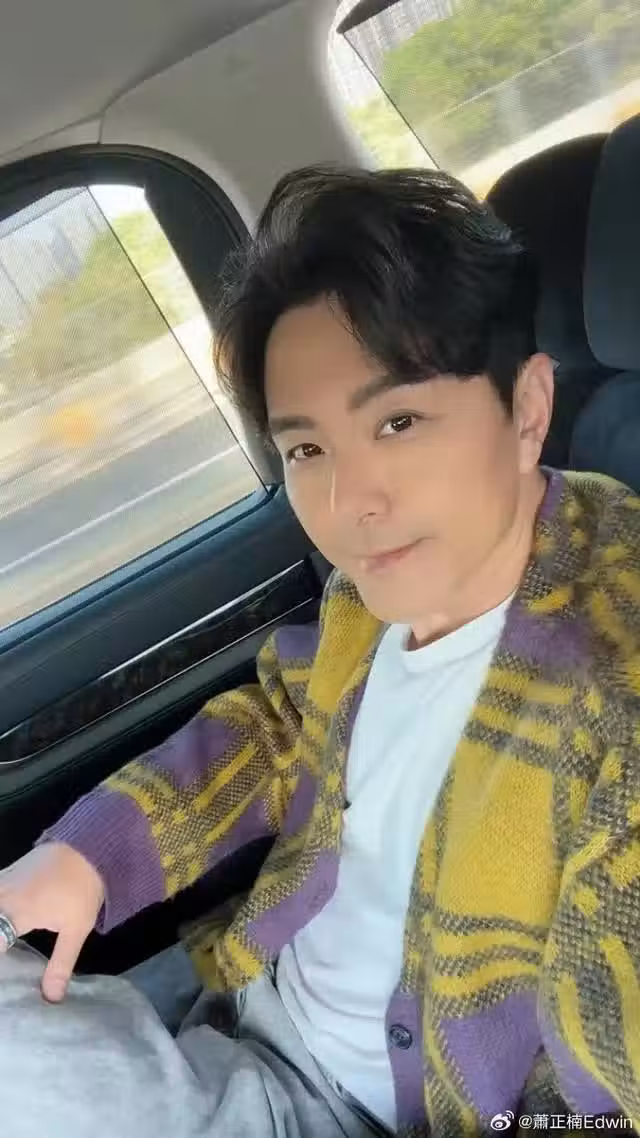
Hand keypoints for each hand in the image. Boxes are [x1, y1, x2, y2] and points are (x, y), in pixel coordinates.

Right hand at [0, 842, 104, 1001]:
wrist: (91, 844)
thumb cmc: (84, 888)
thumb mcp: (76, 930)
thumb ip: (61, 965)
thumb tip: (52, 998)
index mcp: (17, 913)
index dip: (0, 956)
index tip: (5, 978)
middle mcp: (3, 896)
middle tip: (6, 946)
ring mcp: (3, 880)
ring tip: (5, 937)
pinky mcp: (7, 871)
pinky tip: (4, 919)